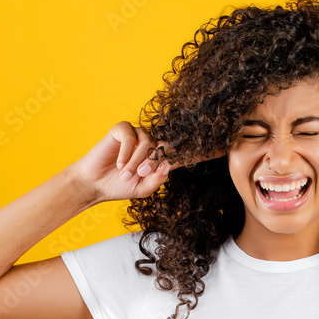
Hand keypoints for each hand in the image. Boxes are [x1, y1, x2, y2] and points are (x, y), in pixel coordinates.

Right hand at [73, 121, 226, 201]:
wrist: (95, 184)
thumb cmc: (120, 187)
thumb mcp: (144, 188)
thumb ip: (158, 178)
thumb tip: (168, 165)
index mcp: (162, 158)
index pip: (186, 153)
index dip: (203, 151)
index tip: (224, 148)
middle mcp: (153, 143)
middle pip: (166, 147)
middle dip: (154, 162)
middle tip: (139, 174)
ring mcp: (138, 134)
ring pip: (148, 143)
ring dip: (135, 162)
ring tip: (125, 174)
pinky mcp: (123, 130)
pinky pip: (131, 137)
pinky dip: (125, 152)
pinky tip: (118, 163)